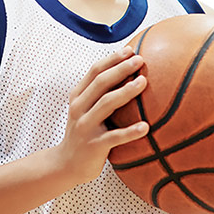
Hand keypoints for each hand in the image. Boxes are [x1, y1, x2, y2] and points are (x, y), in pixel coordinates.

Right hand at [56, 46, 149, 185]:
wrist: (67, 164)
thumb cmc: (85, 131)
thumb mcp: (86, 108)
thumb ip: (100, 92)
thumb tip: (128, 71)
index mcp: (78, 96)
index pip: (94, 71)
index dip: (112, 59)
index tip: (130, 50)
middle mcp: (79, 108)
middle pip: (101, 83)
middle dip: (121, 68)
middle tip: (140, 60)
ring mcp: (85, 126)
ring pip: (106, 104)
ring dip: (126, 91)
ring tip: (143, 82)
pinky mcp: (94, 145)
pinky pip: (114, 137)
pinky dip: (130, 131)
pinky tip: (146, 127)